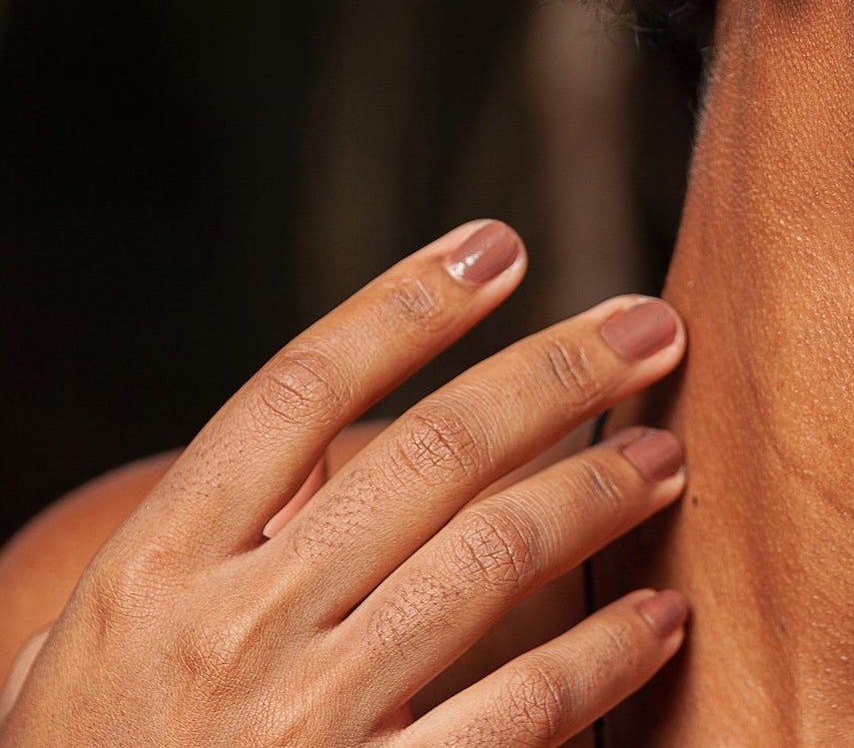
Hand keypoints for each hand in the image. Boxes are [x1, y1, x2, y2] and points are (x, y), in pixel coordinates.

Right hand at [0, 221, 688, 746]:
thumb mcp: (93, 646)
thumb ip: (203, 534)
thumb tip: (323, 422)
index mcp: (155, 570)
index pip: (298, 388)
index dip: (408, 302)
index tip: (498, 246)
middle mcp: (230, 631)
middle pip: (429, 451)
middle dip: (557, 372)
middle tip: (648, 324)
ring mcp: (300, 728)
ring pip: (489, 559)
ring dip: (599, 492)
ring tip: (669, 455)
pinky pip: (516, 713)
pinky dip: (601, 656)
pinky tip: (662, 617)